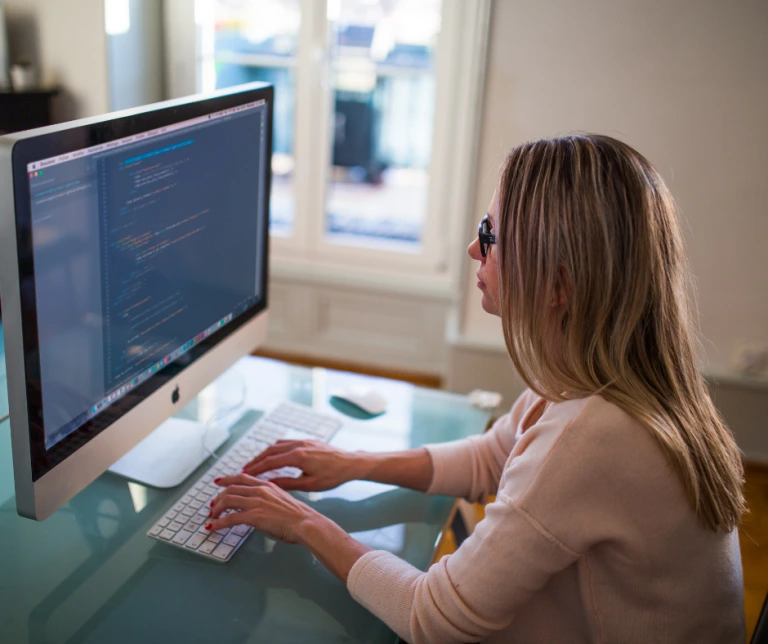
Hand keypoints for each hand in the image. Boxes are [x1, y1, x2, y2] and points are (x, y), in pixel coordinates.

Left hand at [207, 473, 319, 543]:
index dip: (227, 479)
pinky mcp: (254, 516)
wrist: (306, 523)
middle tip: (212, 505)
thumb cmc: (299, 516)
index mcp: (267, 485)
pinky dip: (219, 523)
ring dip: (216, 509)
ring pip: (228, 500)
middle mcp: (260, 490)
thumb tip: (261, 505)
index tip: (219, 482)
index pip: (242, 478)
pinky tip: (213, 527)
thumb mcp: (283, 499)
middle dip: (218, 497)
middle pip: (231, 488)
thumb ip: (270, 498)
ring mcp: (256, 502)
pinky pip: (230, 518)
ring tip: (212, 517)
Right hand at [242, 439, 357, 490]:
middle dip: (256, 460)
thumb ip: (287, 483)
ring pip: (278, 444)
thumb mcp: (310, 485)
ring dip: (265, 453)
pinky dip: (276, 448)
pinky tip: (273, 455)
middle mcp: (299, 445)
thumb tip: (269, 484)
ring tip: (255, 463)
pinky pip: (287, 442)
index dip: (256, 468)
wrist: (351, 463)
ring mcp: (303, 441)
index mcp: (298, 456)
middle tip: (244, 469)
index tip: (244, 474)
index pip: (271, 461)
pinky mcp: (308, 440)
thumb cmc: (333, 476)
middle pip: (271, 450)